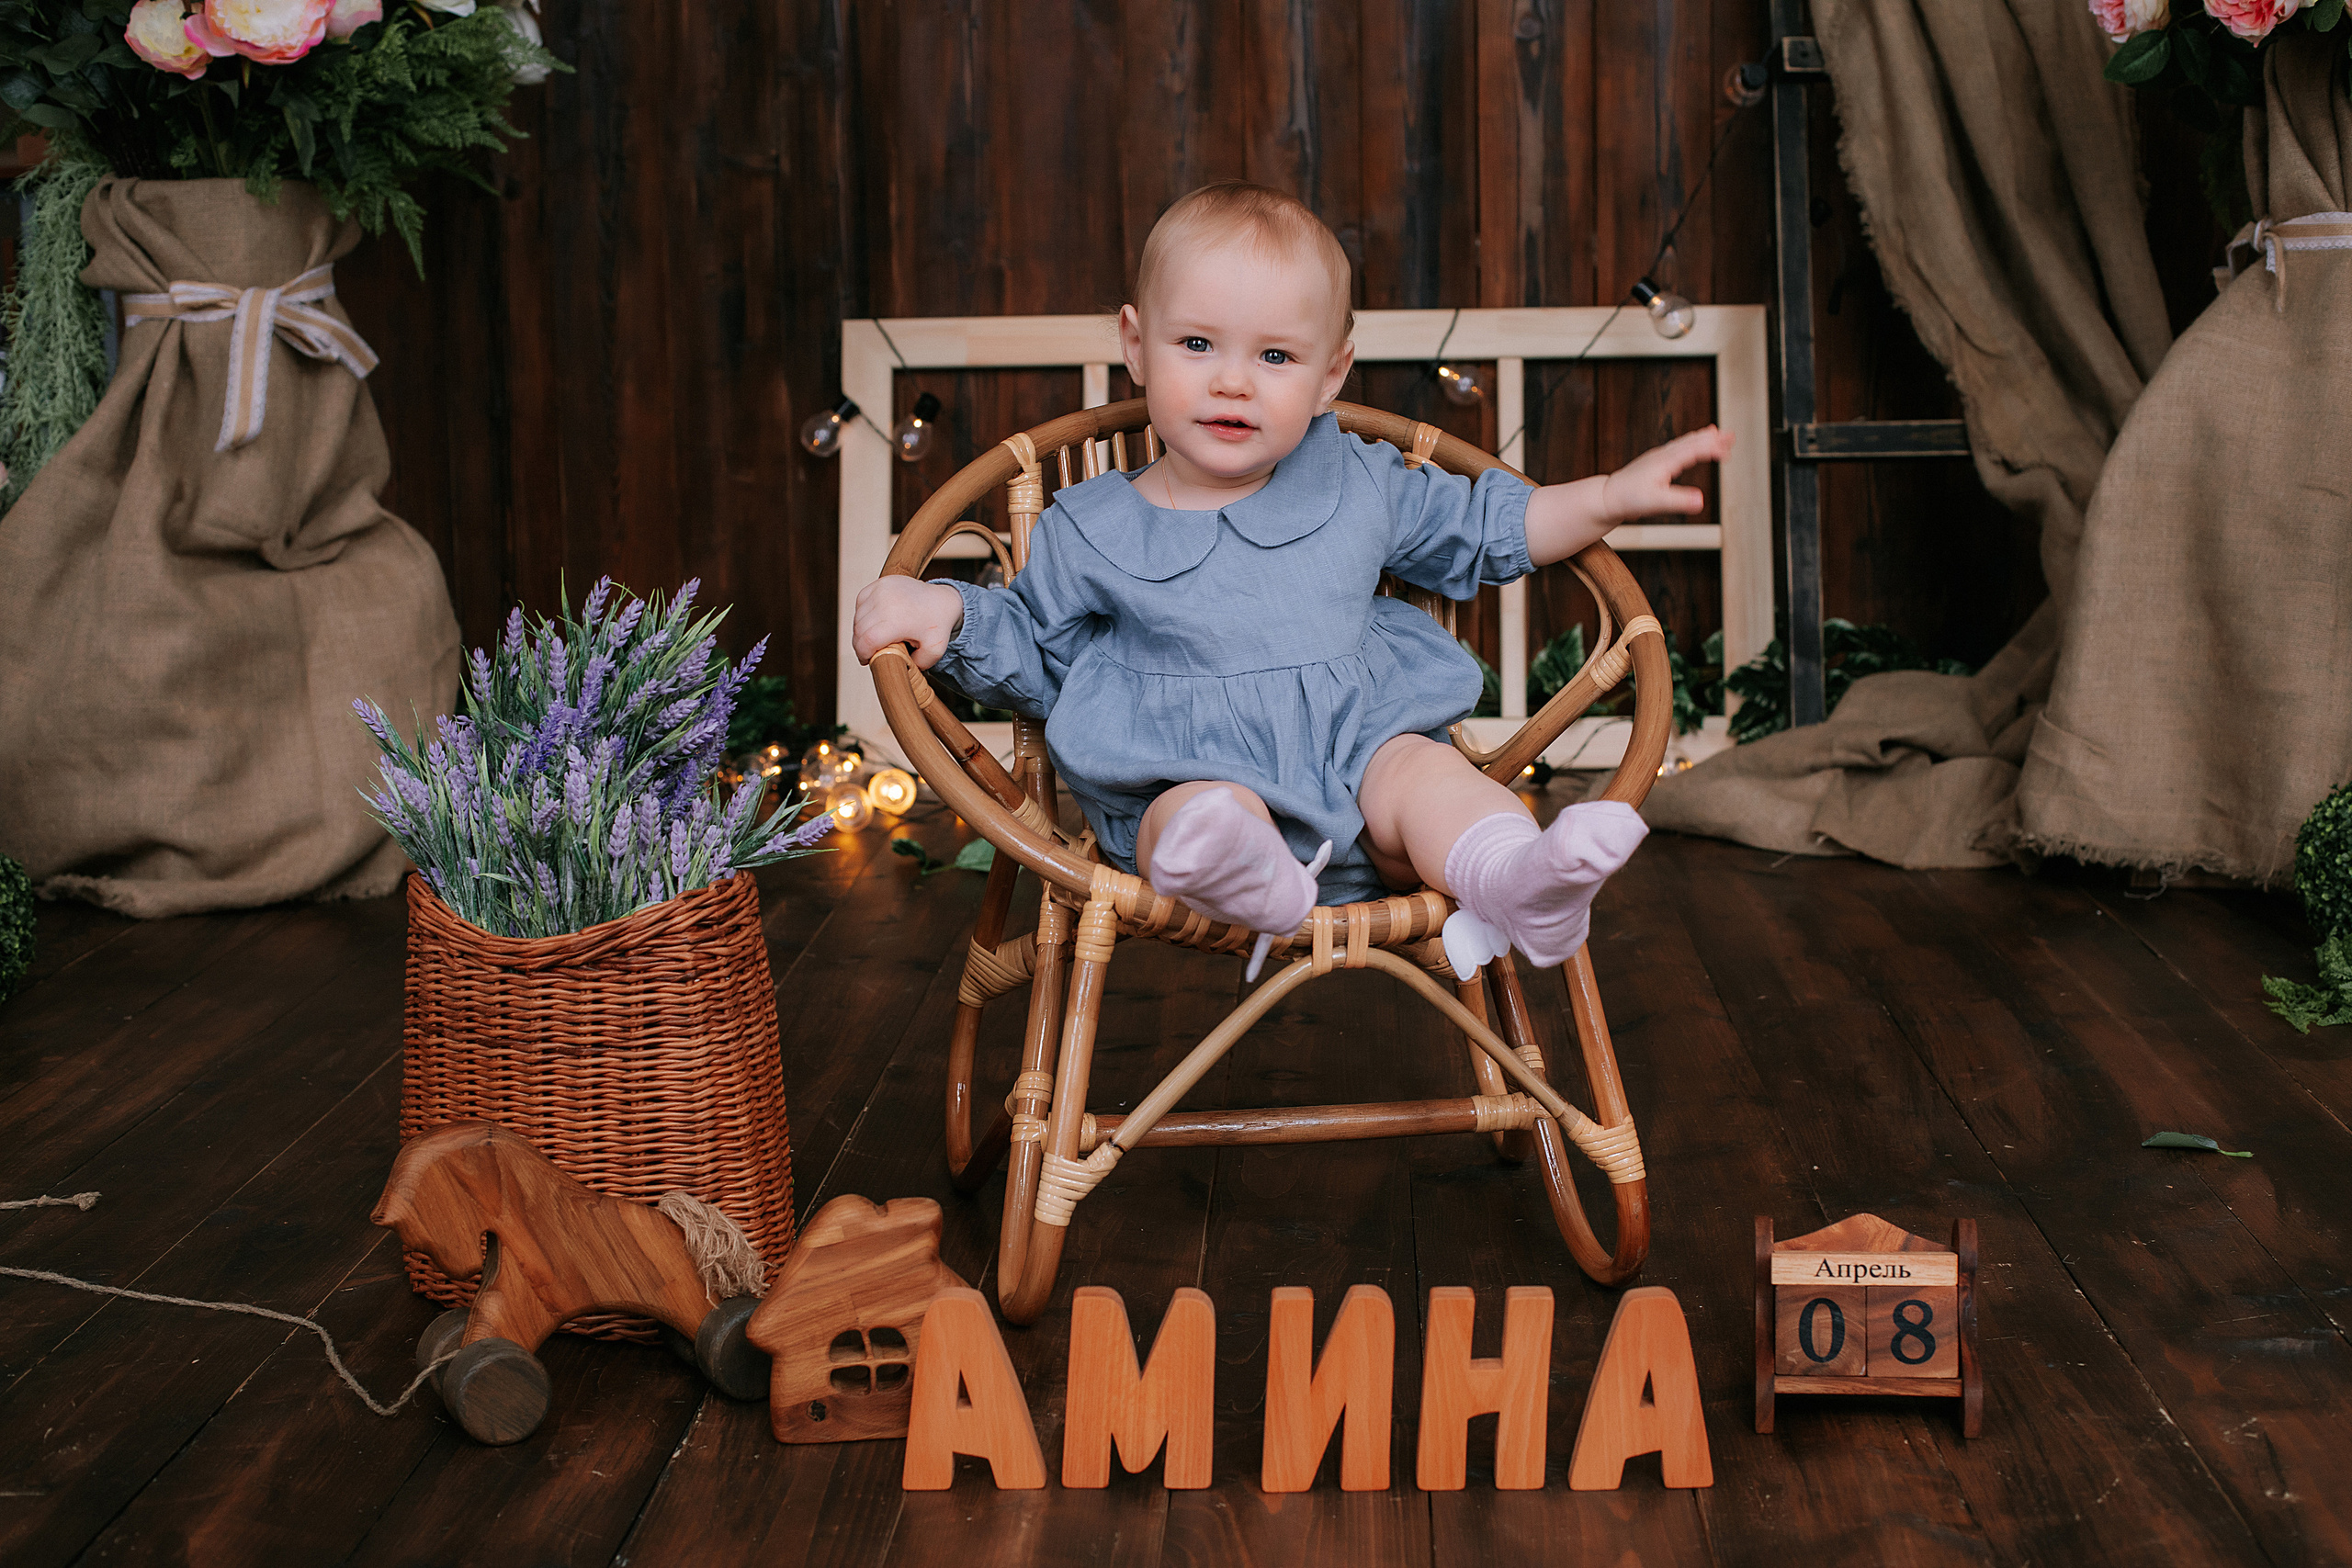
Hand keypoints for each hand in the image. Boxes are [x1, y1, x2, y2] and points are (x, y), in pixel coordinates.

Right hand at [852, 577, 965, 667]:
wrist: (943, 600)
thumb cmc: (937, 626)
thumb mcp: (933, 652)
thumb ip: (915, 665)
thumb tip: (896, 666)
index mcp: (898, 620)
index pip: (867, 640)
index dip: (862, 654)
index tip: (867, 660)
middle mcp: (886, 601)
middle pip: (859, 630)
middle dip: (861, 644)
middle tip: (869, 652)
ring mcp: (882, 589)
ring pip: (858, 616)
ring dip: (861, 630)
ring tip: (873, 638)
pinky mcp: (880, 582)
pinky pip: (861, 603)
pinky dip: (863, 614)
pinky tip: (873, 622)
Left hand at [1598, 424, 1733, 523]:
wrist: (1607, 497)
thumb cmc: (1628, 500)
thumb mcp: (1656, 503)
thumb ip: (1679, 501)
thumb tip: (1700, 501)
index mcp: (1665, 462)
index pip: (1694, 451)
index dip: (1711, 450)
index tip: (1728, 454)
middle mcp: (1663, 455)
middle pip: (1692, 442)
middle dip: (1713, 439)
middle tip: (1732, 435)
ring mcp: (1659, 456)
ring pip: (1685, 442)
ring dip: (1704, 437)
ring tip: (1719, 433)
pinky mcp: (1656, 461)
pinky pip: (1678, 446)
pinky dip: (1691, 442)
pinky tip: (1694, 442)